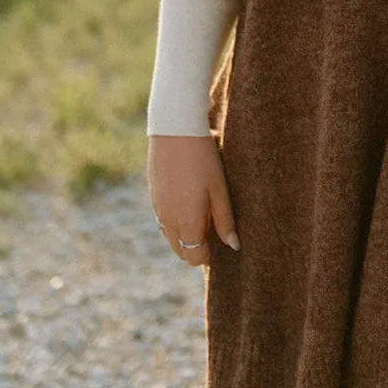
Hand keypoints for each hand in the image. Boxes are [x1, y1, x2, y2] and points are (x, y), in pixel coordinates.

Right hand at [147, 135, 239, 265]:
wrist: (175, 130)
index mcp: (186, 223)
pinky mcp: (153, 195)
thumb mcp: (220, 190)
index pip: (195, 257)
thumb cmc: (204, 160)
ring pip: (170, 236)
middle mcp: (168, 221)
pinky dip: (176, 221)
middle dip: (196, 248)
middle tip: (214, 231)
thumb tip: (234, 246)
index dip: (209, 257)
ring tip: (204, 215)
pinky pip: (163, 220)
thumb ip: (225, 220)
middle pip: (181, 251)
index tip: (221, 247)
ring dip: (185, 234)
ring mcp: (157, 208)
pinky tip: (189, 202)